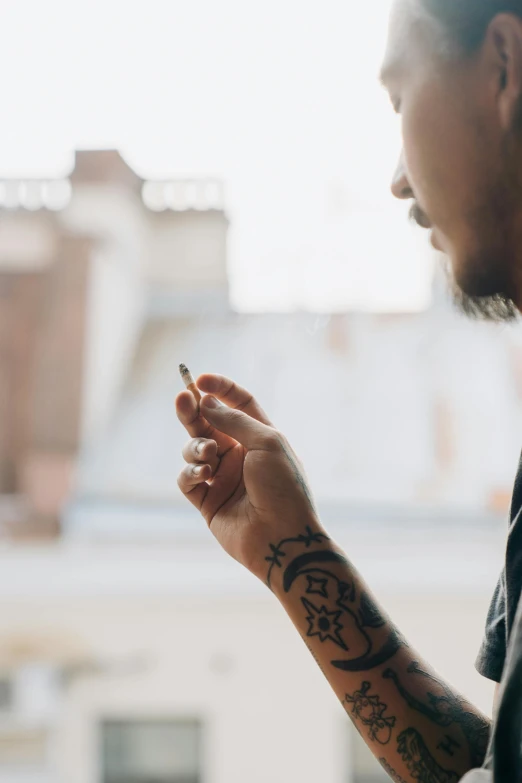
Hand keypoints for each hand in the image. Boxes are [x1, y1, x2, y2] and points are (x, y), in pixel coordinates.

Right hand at [176, 374, 322, 579]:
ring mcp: (223, 478)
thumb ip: (235, 421)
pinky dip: (190, 472)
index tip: (200, 380)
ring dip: (195, 446)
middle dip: (193, 410)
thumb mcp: (268, 443)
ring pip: (194, 449)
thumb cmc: (284, 488)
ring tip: (208, 454)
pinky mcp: (208, 501)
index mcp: (261, 438)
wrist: (282, 538)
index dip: (220, 389)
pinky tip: (204, 475)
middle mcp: (241, 455)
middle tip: (182, 397)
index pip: (239, 404)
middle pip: (209, 423)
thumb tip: (205, 402)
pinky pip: (187, 478)